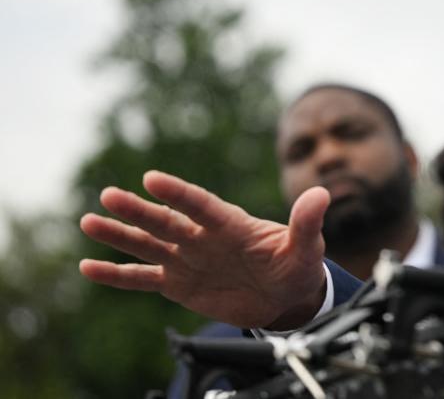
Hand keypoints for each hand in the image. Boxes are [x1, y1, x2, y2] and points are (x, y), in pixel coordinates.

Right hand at [79, 170, 329, 329]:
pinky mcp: (178, 284)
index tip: (153, 178)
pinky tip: (89, 266)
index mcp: (231, 224)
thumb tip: (321, 195)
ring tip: (89, 221)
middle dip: (138, 210)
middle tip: (109, 195)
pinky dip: (117, 274)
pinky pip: (142, 277)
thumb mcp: (306, 247)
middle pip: (166, 221)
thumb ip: (307, 223)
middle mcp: (203, 237)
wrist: (285, 297)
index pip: (201, 205)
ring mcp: (187, 259)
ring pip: (147, 244)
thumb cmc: (296, 266)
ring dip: (119, 234)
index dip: (178, 193)